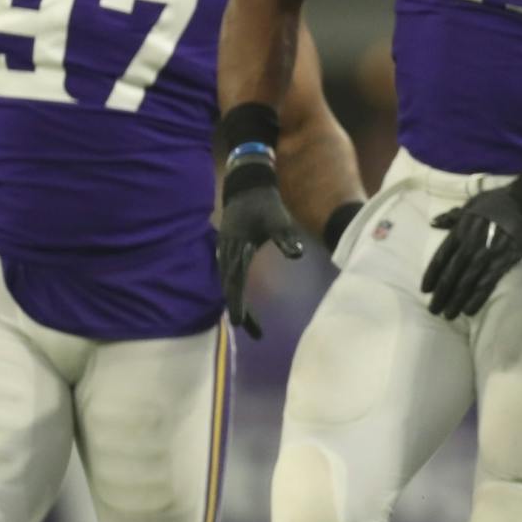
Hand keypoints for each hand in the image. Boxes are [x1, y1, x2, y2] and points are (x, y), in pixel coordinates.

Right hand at [214, 163, 302, 338]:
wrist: (246, 187)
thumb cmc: (264, 203)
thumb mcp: (277, 217)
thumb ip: (285, 236)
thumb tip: (297, 254)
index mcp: (237, 247)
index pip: (235, 281)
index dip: (238, 303)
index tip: (240, 323)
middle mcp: (226, 253)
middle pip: (229, 288)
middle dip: (240, 311)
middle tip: (254, 334)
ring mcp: (225, 253)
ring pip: (228, 285)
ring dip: (238, 304)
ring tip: (251, 327)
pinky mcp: (228, 252)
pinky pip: (229, 278)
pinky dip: (235, 292)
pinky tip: (242, 304)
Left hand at [423, 185, 521, 318]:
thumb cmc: (500, 201)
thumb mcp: (472, 204)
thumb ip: (453, 216)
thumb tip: (433, 222)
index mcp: (461, 230)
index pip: (441, 257)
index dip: (432, 275)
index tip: (425, 290)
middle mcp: (470, 245)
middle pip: (451, 274)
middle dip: (441, 294)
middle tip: (434, 310)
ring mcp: (486, 255)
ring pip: (466, 283)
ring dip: (455, 301)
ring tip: (448, 315)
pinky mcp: (503, 263)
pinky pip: (487, 284)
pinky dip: (476, 299)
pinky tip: (469, 311)